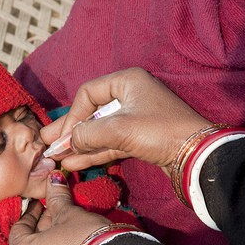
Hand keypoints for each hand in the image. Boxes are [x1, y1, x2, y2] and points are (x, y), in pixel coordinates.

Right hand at [41, 67, 210, 171]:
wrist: (198, 156)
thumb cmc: (159, 132)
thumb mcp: (118, 129)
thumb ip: (86, 133)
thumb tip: (67, 142)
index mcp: (127, 81)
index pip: (88, 94)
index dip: (72, 115)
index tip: (63, 136)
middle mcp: (130, 96)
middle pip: (91, 113)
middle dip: (70, 132)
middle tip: (47, 144)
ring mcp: (135, 119)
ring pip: (100, 131)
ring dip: (79, 146)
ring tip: (57, 158)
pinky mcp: (140, 139)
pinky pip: (110, 144)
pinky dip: (94, 153)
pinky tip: (74, 163)